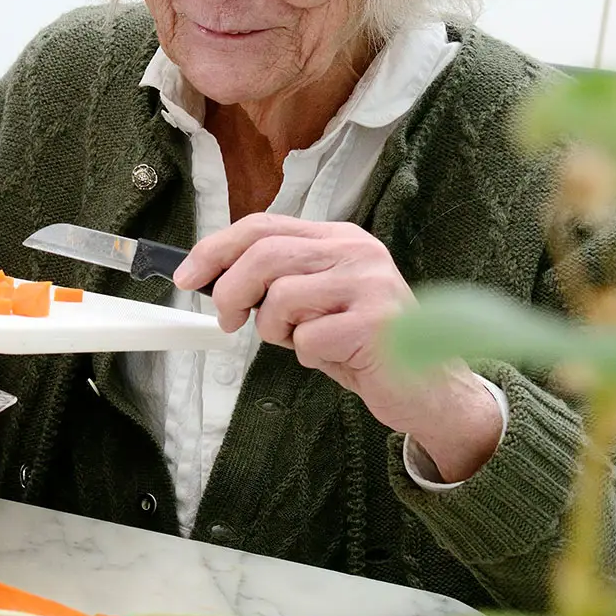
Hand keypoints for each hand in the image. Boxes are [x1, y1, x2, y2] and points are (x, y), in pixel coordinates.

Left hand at [180, 214, 502, 482]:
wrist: (429, 388)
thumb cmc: (365, 346)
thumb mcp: (318, 303)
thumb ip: (279, 281)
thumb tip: (214, 278)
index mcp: (339, 239)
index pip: (263, 226)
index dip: (216, 248)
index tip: (186, 274)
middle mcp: (356, 251)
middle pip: (265, 254)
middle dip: (230, 290)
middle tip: (227, 320)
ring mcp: (369, 283)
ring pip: (281, 297)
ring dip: (275, 330)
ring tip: (303, 342)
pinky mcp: (375, 322)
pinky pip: (307, 338)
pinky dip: (306, 355)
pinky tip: (336, 357)